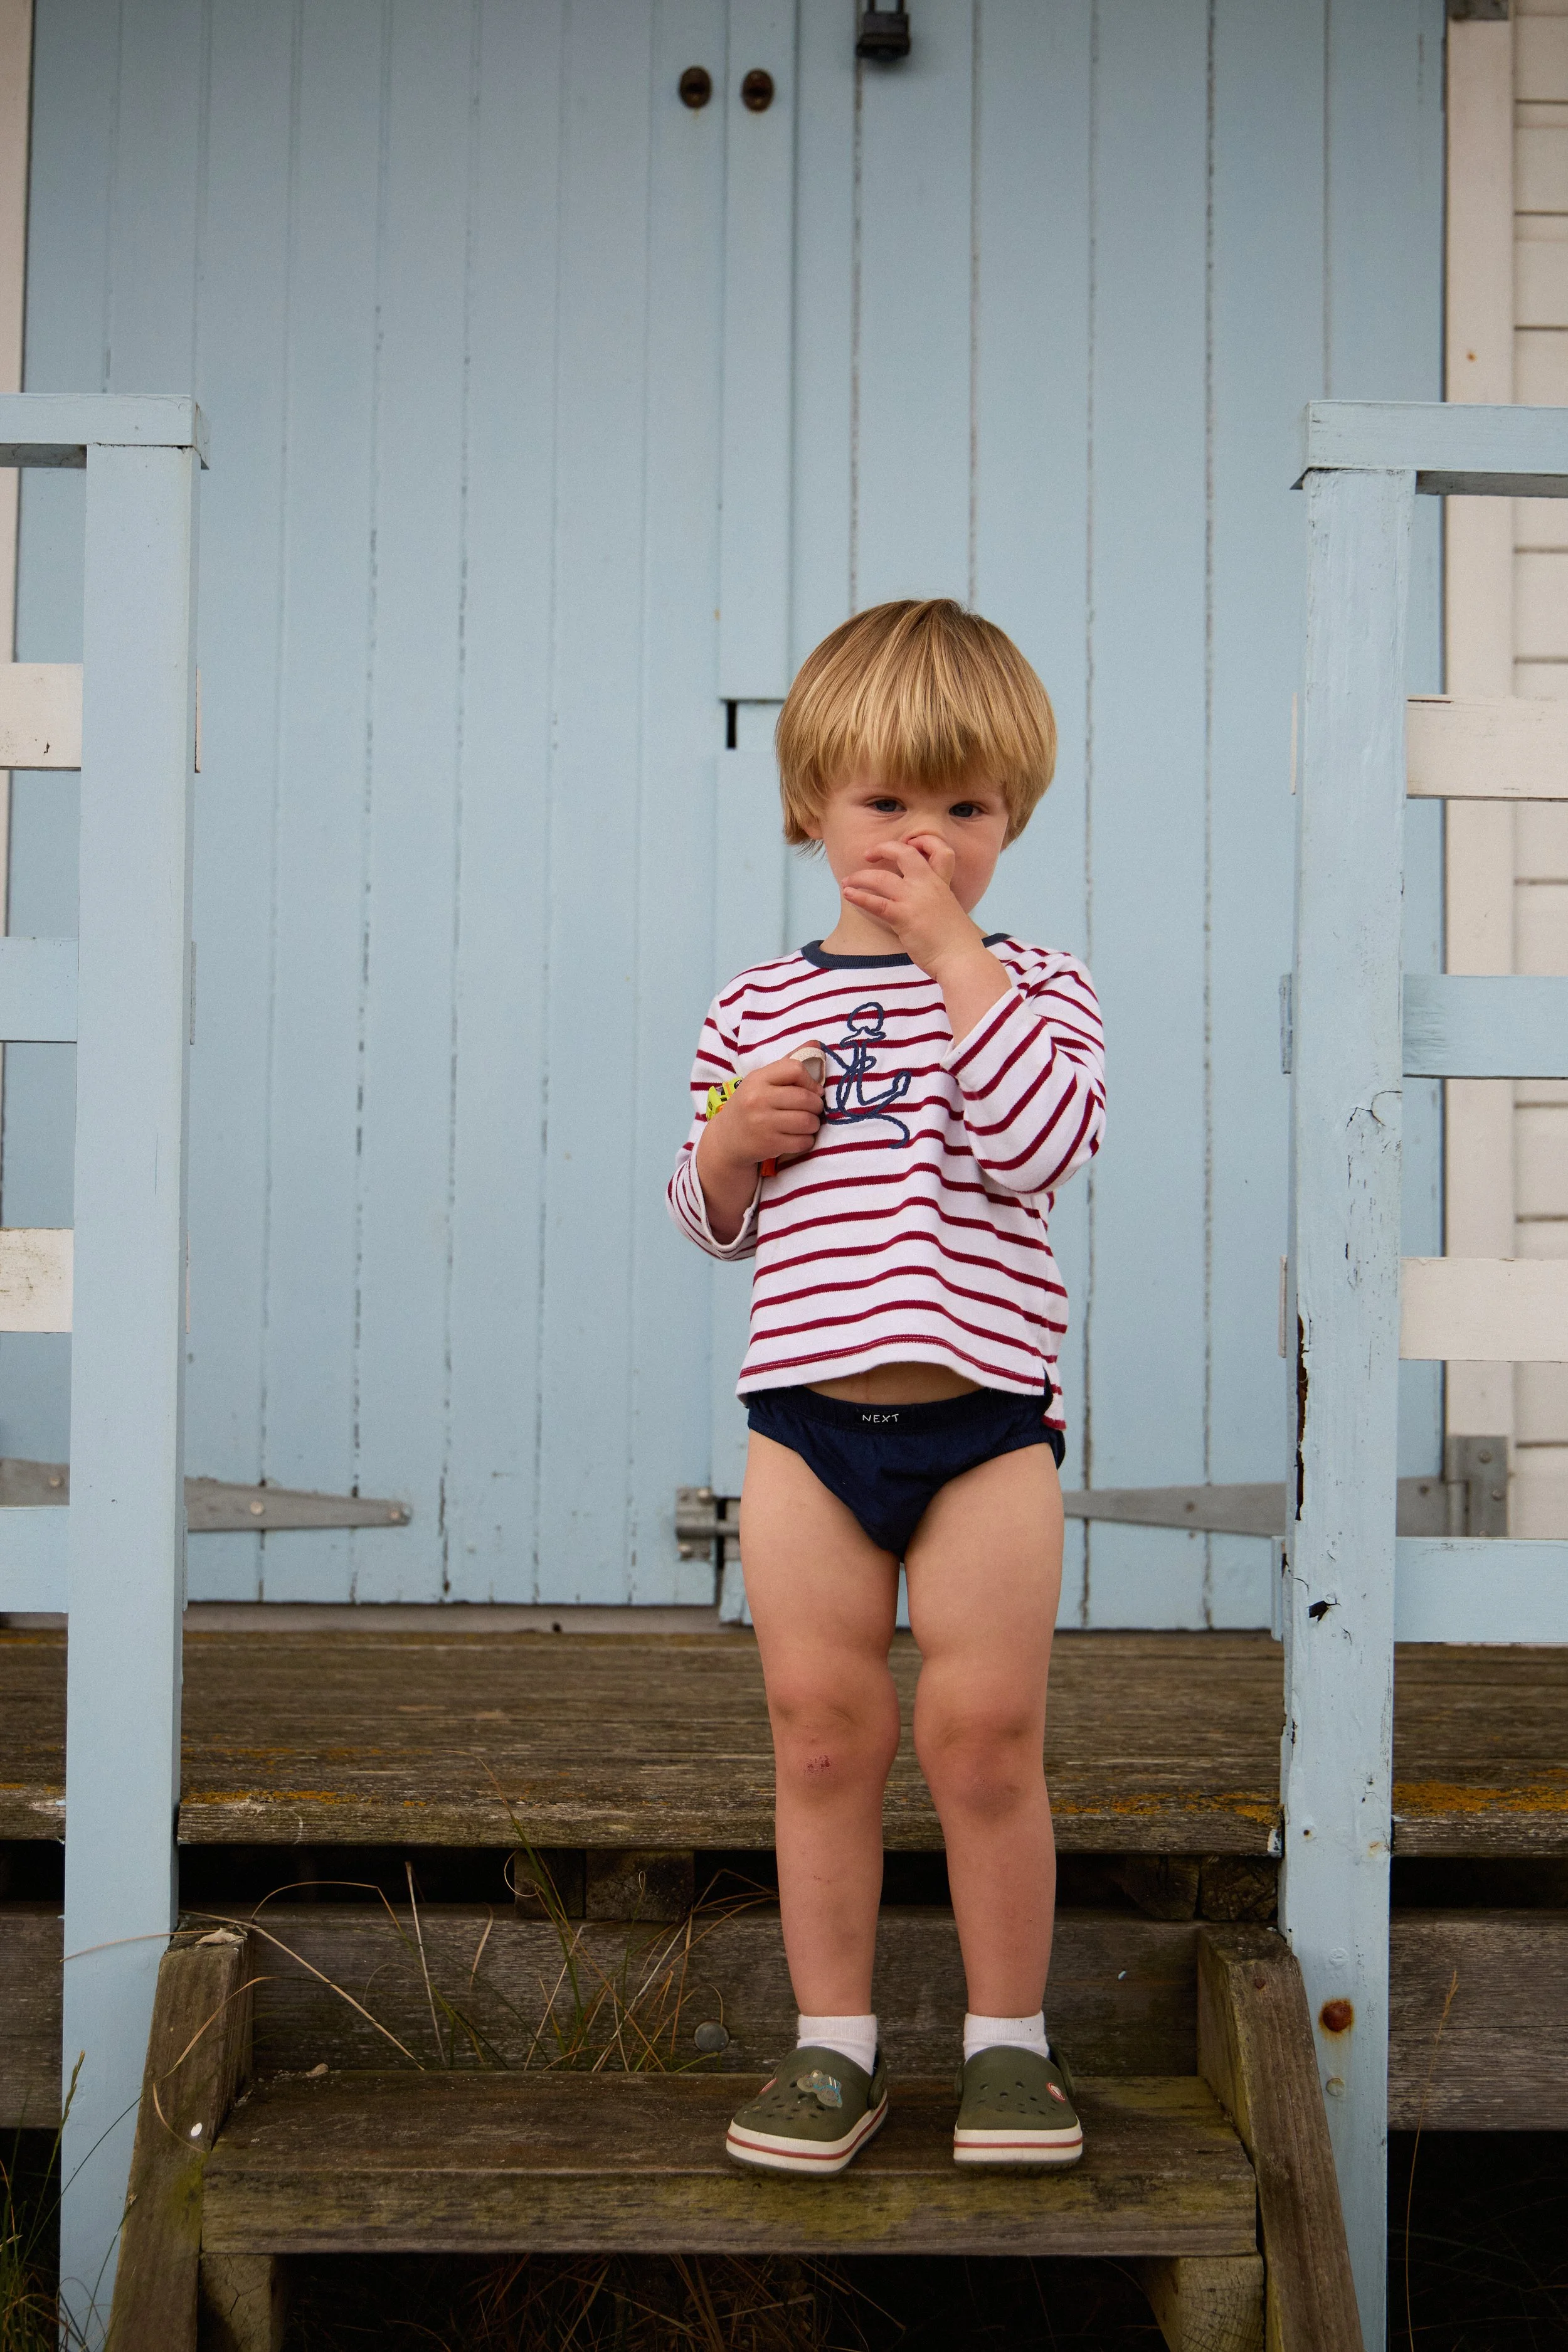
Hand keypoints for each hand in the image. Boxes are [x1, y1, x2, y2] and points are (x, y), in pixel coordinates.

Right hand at [696, 1057, 823, 1239]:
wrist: (726, 1139)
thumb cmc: (749, 1105)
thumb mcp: (761, 1081)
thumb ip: (788, 1063)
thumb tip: (816, 1043)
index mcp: (758, 1079)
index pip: (795, 1069)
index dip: (811, 1081)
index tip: (813, 1090)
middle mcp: (758, 1099)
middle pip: (806, 1098)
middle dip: (817, 1106)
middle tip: (813, 1109)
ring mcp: (763, 1124)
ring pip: (808, 1121)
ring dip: (814, 1124)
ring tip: (807, 1123)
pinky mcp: (769, 1145)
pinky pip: (803, 1142)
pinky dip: (807, 1140)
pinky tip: (798, 1137)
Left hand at [841, 833, 986, 976]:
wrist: (960, 958)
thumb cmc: (955, 941)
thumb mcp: (948, 910)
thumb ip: (933, 900)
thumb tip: (917, 903)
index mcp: (942, 882)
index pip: (939, 848)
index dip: (923, 840)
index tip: (907, 843)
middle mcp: (928, 885)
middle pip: (904, 852)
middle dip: (882, 848)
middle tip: (868, 854)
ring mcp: (915, 899)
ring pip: (881, 877)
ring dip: (860, 877)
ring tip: (847, 882)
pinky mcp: (904, 917)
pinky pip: (875, 903)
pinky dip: (859, 897)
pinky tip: (848, 895)